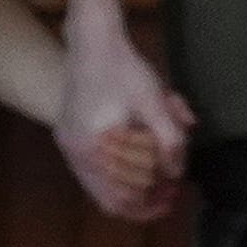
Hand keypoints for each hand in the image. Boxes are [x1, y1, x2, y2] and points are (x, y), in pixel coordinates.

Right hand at [56, 16, 192, 222]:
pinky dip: (117, 177)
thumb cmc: (125, 70)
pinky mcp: (69, 139)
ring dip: (131, 189)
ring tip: (158, 183)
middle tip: (172, 190)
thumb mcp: (156, 103)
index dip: (152, 202)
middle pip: (111, 198)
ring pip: (100, 189)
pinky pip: (92, 173)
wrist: (92, 44)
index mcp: (96, 146)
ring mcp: (69, 147)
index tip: (176, 195)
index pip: (123, 196)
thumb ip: (170, 141)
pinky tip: (137, 169)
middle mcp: (77, 152)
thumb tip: (177, 172)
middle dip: (145, 197)